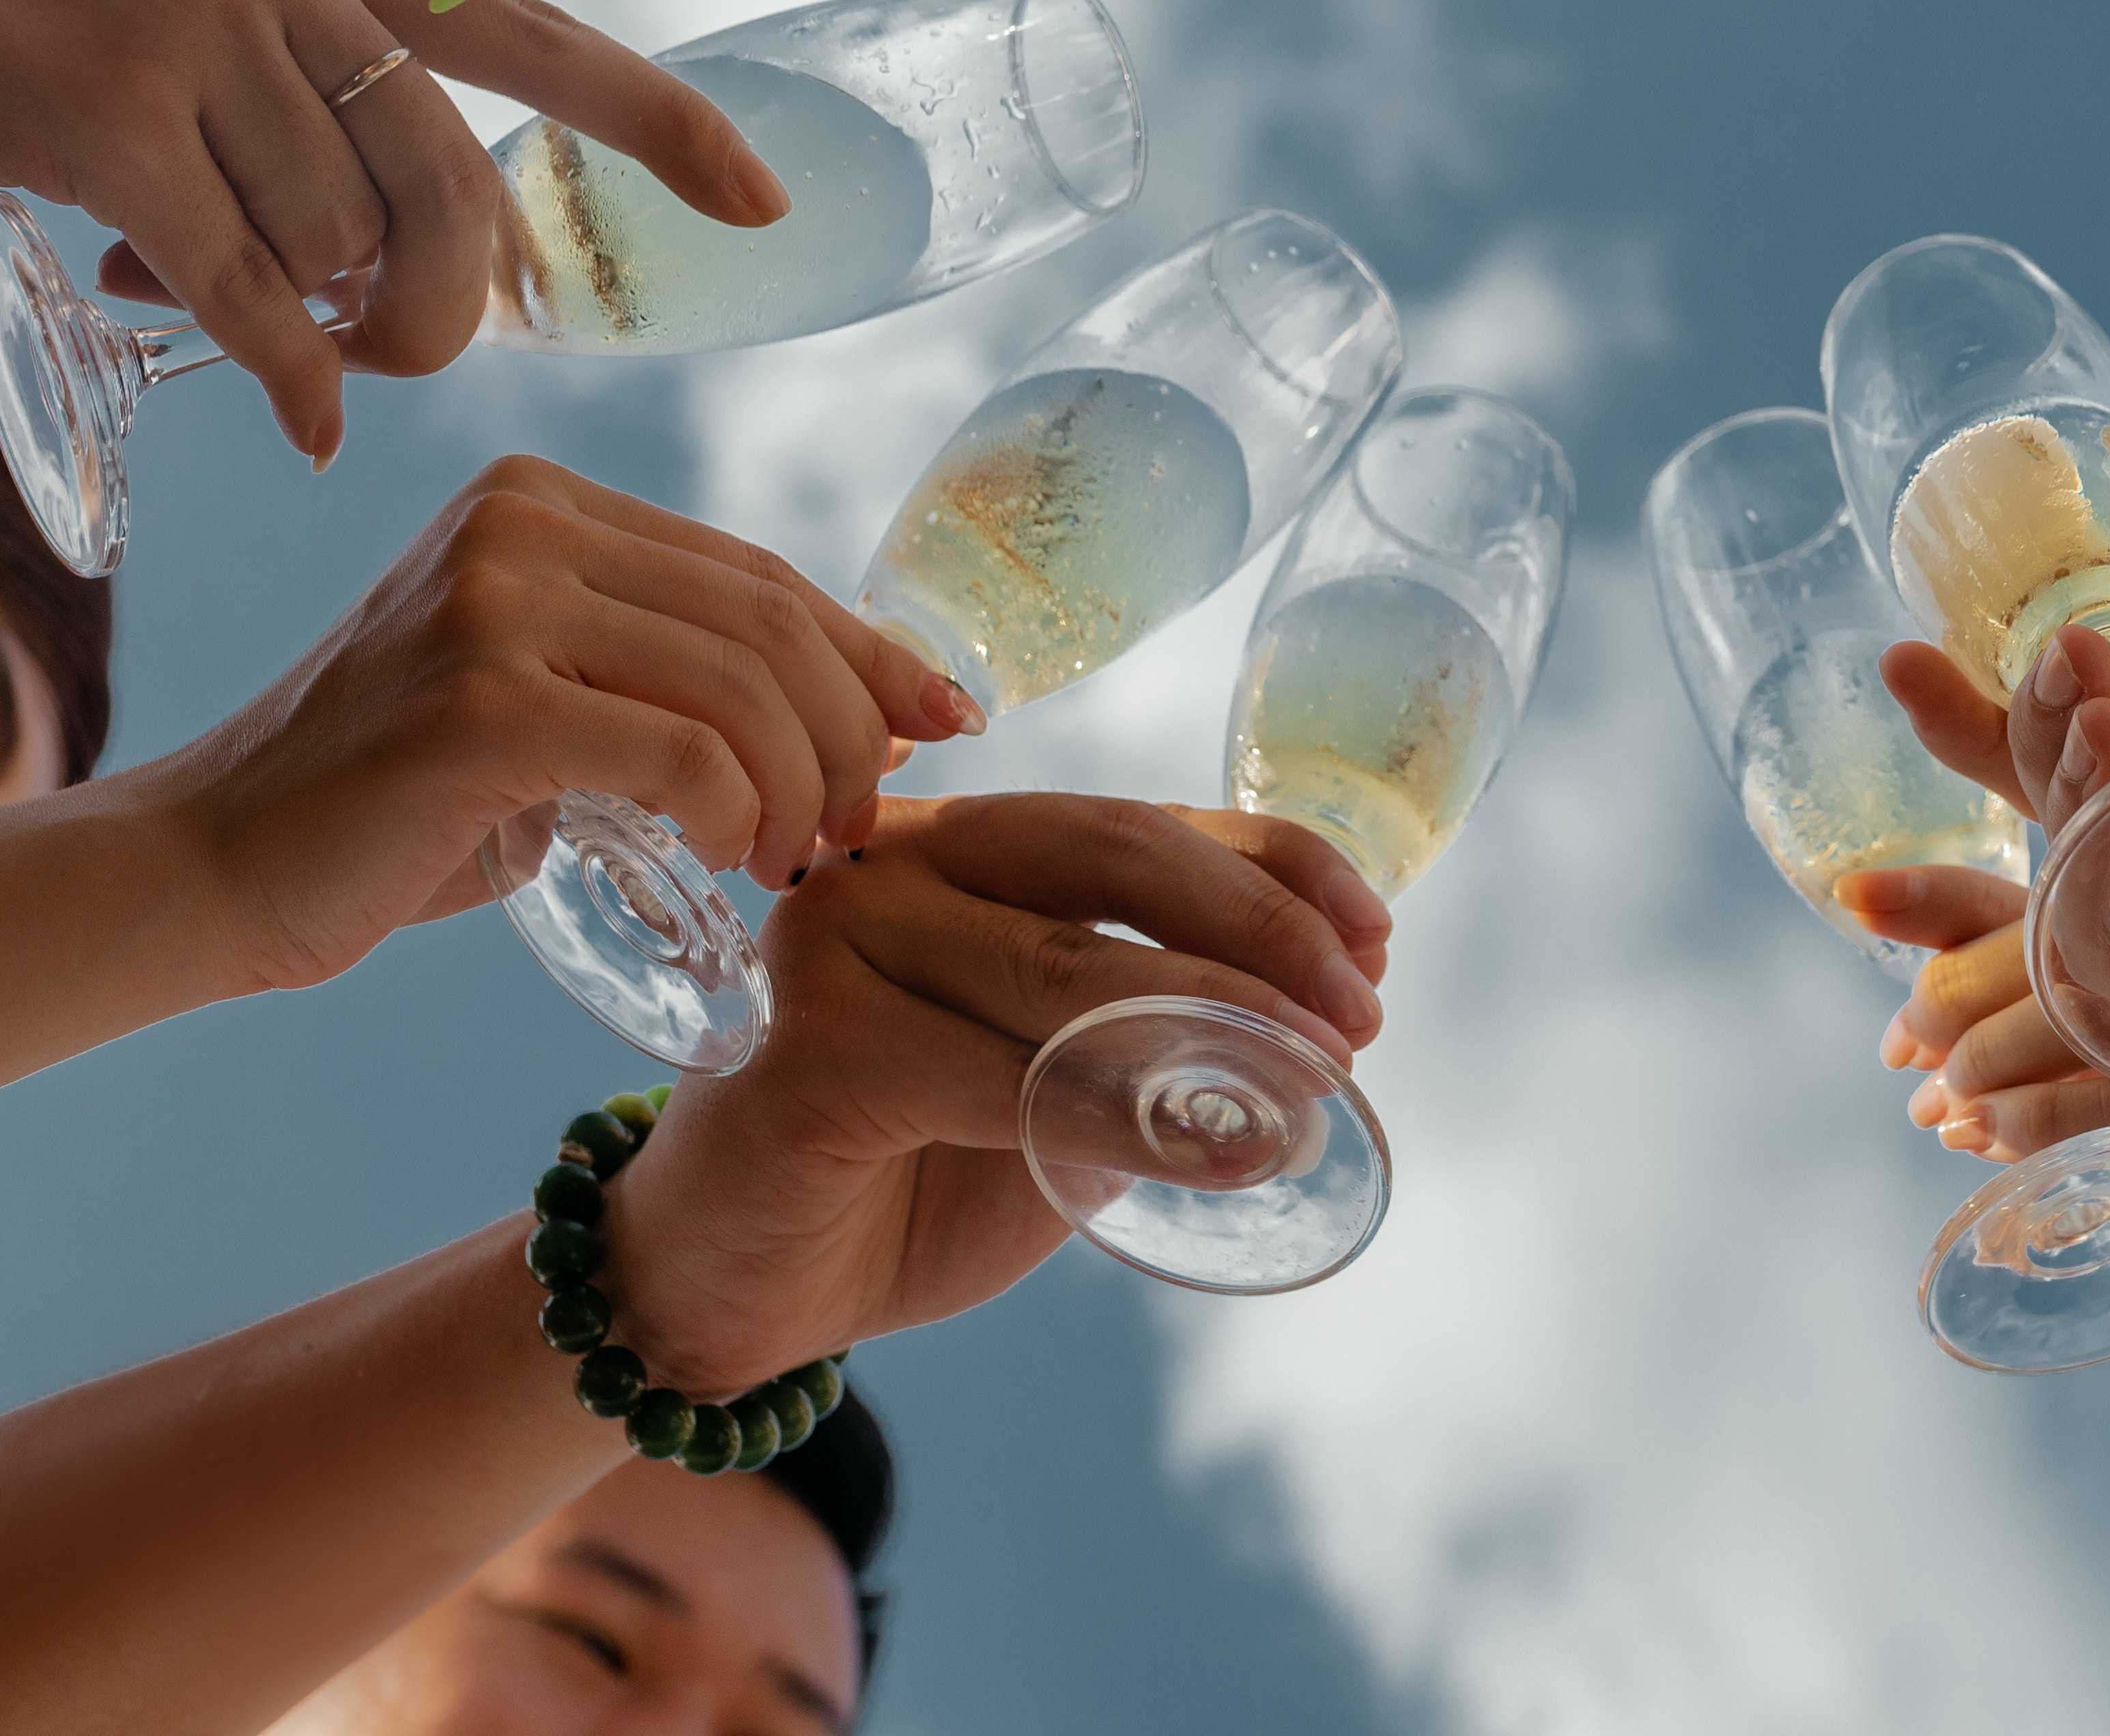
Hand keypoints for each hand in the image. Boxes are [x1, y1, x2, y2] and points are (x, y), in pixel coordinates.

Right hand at [0, 0, 776, 459]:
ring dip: (303, 322)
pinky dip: (283, 374)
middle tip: (362, 350)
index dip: (662, 124)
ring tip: (206, 296)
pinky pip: (251, 291)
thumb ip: (310, 111)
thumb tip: (396, 277)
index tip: (769, 200)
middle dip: (435, 309)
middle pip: (454, 195)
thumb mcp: (190, 21)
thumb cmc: (0, 33)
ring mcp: (200, 41)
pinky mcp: (109, 119)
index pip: (540, 40)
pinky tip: (296, 419)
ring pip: (342, 252)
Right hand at [136, 458, 970, 996]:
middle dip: (850, 728)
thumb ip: (666, 684)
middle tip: (864, 824)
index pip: (753, 570)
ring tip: (799, 859)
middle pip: (764, 619)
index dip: (866, 648)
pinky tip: (736, 860)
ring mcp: (494, 601)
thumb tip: (863, 716)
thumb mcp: (548, 708)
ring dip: (803, 785)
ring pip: (739, 686)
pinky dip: (737, 813)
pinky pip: (679, 753)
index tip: (944, 718)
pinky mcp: (481, 701)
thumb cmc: (395, 808)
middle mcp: (519, 522)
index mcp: (539, 503)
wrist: (214, 866)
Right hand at [591, 793, 1393, 1389]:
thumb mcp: (1055, 1086)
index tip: (1377, 936)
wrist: (732, 1287)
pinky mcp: (809, 1049)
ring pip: (1067, 972)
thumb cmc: (903, 1174)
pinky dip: (1125, 1118)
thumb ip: (1156, 1039)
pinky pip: (1001, 1078)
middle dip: (1261, 931)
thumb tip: (1331, 1019)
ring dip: (1217, 1032)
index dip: (1274, 867)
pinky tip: (1219, 1154)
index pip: (1141, 821)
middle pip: (1111, 857)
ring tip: (1317, 1093)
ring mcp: (837, 941)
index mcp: (960, 845)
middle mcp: (892, 860)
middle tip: (1360, 1016)